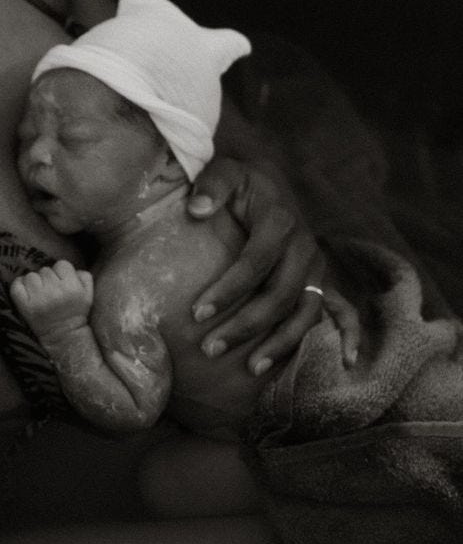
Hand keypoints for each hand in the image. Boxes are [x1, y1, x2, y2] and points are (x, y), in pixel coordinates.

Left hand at [11, 260, 93, 341]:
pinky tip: (27, 293)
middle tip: (51, 291)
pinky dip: (19, 285)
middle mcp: (55, 292)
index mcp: (72, 288)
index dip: (61, 272)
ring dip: (34, 282)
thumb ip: (84, 276)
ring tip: (40, 294)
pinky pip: (16, 285)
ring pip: (31, 276)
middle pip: (45, 270)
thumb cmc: (75, 311)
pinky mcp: (25, 306)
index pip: (62, 264)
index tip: (61, 282)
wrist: (62, 335)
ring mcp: (38, 299)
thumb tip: (66, 267)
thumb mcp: (88, 294)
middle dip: (48, 279)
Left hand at [187, 158, 359, 373]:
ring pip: (304, 312)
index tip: (196, 313)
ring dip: (280, 343)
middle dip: (245, 325)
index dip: (228, 290)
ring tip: (250, 369)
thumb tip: (197, 209)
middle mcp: (304, 248)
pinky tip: (346, 362)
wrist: (269, 185)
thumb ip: (210, 186)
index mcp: (279, 221)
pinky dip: (347, 336)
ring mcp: (317, 267)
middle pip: (279, 295)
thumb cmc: (239, 185)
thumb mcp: (225, 174)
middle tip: (209, 348)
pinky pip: (341, 312)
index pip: (254, 262)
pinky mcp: (322, 281)